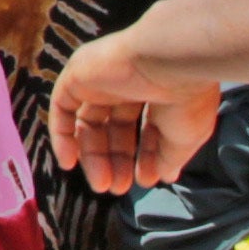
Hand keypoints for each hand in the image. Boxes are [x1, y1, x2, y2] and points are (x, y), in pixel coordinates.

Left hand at [47, 25, 217, 194]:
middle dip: (116, 160)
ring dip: (93, 156)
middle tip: (118, 188)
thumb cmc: (186, 97)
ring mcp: (102, 77)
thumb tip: (164, 177)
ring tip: (103, 185)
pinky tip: (69, 163)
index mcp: (158, 90)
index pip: (144, 127)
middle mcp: (129, 82)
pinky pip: (62, 108)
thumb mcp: (185, 137)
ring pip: (89, 122)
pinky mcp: (78, 73)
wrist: (171, 60)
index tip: (146, 181)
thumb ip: (170, 157)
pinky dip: (62, 136)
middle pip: (114, 127)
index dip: (144, 157)